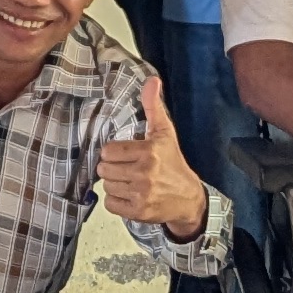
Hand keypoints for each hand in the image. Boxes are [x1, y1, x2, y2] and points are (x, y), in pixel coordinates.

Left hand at [95, 71, 205, 230]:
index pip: (108, 150)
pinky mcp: (138, 212)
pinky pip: (110, 204)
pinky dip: (116, 201)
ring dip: (115, 184)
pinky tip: (129, 195)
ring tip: (130, 182)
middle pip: (104, 169)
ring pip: (106, 186)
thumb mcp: (165, 133)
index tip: (126, 155)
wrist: (189, 198)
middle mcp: (145, 173)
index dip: (114, 153)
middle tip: (127, 169)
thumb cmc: (173, 163)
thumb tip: (152, 79)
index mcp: (149, 151)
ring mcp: (141, 194)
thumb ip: (154, 107)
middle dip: (113, 168)